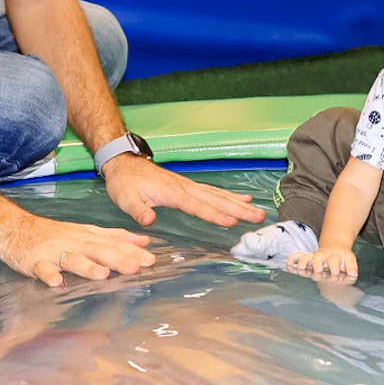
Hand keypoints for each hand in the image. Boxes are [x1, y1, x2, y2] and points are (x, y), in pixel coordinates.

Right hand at [0, 210, 154, 287]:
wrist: (14, 227)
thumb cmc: (53, 234)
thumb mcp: (86, 231)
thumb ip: (114, 237)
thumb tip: (144, 241)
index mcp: (87, 236)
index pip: (113, 242)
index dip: (132, 250)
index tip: (151, 259)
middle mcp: (74, 242)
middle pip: (99, 250)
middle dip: (118, 258)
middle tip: (137, 266)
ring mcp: (54, 251)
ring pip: (73, 258)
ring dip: (87, 266)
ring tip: (103, 274)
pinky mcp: (34, 261)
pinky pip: (42, 269)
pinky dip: (48, 274)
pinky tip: (56, 282)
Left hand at [102, 153, 264, 228]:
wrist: (124, 162)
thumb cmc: (124, 182)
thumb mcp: (125, 198)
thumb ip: (138, 210)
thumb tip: (149, 221)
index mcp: (172, 192)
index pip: (197, 206)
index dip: (215, 214)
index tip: (232, 221)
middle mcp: (185, 187)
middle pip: (216, 199)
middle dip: (239, 208)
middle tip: (259, 216)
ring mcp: (189, 186)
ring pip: (219, 194)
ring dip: (239, 203)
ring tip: (258, 211)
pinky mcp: (189, 186)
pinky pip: (214, 191)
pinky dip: (230, 195)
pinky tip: (244, 199)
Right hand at [287, 246, 358, 279]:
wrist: (335, 247)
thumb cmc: (343, 258)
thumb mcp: (350, 261)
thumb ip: (352, 268)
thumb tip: (353, 275)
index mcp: (335, 257)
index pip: (334, 262)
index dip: (335, 267)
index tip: (335, 272)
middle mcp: (323, 256)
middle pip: (319, 259)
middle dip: (317, 264)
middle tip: (318, 270)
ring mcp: (314, 256)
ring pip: (307, 257)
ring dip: (304, 262)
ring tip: (300, 267)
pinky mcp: (307, 257)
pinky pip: (298, 256)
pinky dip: (293, 258)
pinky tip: (288, 263)